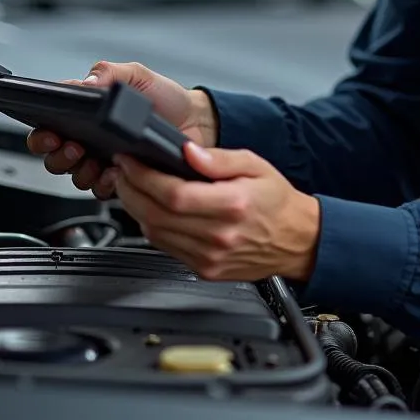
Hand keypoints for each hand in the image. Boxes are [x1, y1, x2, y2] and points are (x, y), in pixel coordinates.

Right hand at [25, 61, 217, 197]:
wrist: (197, 122)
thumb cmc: (165, 97)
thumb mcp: (136, 75)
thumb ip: (109, 73)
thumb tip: (86, 82)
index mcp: (87, 114)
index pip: (48, 126)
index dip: (42, 134)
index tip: (51, 133)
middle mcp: (90, 140)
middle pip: (54, 157)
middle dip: (57, 156)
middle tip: (73, 147)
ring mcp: (104, 162)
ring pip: (75, 177)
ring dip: (80, 171)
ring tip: (94, 160)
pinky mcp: (122, 180)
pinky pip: (101, 191)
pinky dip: (104, 185)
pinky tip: (116, 173)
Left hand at [113, 141, 320, 282]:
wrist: (297, 240)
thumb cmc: (277, 202)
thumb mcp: (255, 165)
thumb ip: (219, 158)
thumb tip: (188, 150)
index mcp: (232, 205)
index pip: (173, 194)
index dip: (144, 177)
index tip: (130, 161)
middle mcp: (219, 235)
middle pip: (156, 216)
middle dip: (130, 190)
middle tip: (123, 171)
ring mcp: (210, 257)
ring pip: (155, 235)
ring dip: (135, 209)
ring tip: (132, 187)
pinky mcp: (205, 270)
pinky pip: (166, 248)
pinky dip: (152, 227)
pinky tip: (152, 210)